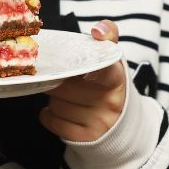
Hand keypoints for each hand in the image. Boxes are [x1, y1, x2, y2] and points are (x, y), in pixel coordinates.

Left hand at [39, 20, 126, 142]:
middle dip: (57, 82)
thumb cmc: (108, 84)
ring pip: (56, 104)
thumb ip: (108, 35)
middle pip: (65, 87)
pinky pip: (53, 121)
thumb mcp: (112, 60)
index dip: (91, 69)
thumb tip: (98, 30)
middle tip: (62, 79)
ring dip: (53, 99)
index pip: (105, 70)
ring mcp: (98, 123)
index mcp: (116, 78)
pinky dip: (49, 115)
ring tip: (65, 96)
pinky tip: (60, 110)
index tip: (83, 70)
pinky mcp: (85, 139)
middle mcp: (110, 102)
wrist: (120, 124)